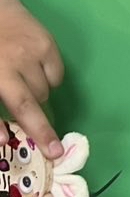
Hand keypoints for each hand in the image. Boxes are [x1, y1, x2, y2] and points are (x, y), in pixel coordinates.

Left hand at [0, 0, 63, 155]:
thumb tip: (2, 139)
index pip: (17, 108)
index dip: (33, 132)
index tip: (50, 153)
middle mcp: (11, 65)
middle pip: (31, 105)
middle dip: (42, 129)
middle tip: (53, 148)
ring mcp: (31, 53)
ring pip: (44, 92)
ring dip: (37, 97)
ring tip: (23, 84)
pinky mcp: (47, 44)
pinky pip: (56, 76)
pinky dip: (48, 80)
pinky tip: (34, 70)